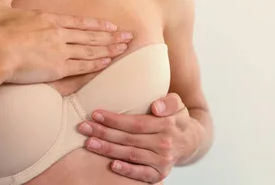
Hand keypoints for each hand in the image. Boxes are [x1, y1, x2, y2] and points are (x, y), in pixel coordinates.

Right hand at [0, 0, 133, 83]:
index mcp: (49, 20)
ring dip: (110, 49)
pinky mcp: (58, 68)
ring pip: (91, 50)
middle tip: (130, 37)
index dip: (98, 24)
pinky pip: (82, 66)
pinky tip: (107, 62)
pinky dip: (96, 64)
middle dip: (112, 36)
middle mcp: (60, 34)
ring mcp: (61, 51)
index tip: (112, 26)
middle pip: (92, 36)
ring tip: (124, 48)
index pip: (80, 22)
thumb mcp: (1, 3)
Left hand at [78, 93, 201, 182]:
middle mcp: (165, 142)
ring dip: (108, 149)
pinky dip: (127, 170)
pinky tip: (112, 165)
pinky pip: (141, 173)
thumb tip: (156, 107)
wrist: (191, 142)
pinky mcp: (160, 174)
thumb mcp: (178, 104)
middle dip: (104, 132)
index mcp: (168, 124)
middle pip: (129, 138)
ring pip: (131, 154)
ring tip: (89, 143)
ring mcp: (162, 160)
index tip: (96, 114)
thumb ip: (170, 101)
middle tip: (84, 127)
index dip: (115, 119)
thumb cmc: (177, 119)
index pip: (137, 122)